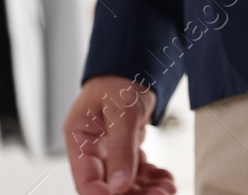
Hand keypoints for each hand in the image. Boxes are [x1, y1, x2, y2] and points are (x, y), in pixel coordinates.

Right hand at [62, 76, 175, 194]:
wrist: (135, 64)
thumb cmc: (120, 79)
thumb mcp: (121, 111)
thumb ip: (120, 148)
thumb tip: (119, 185)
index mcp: (80, 139)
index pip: (86, 180)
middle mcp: (92, 149)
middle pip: (107, 185)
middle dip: (132, 194)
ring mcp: (109, 151)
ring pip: (125, 182)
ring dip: (146, 189)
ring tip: (167, 189)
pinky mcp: (126, 150)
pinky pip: (138, 171)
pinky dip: (152, 177)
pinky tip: (166, 180)